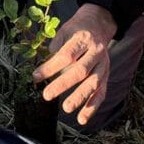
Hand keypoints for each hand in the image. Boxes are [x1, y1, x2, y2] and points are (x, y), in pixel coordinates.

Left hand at [34, 4, 116, 125]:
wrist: (99, 24)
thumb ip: (55, 49)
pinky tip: (81, 118)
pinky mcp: (106, 76)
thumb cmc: (77, 30)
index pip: (67, 55)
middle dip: (63, 84)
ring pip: (93, 83)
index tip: (36, 77)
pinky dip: (92, 107)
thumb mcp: (64, 32)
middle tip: (47, 95)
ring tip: (66, 108)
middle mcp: (96, 52)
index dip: (51, 67)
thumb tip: (42, 71)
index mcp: (83, 39)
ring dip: (79, 97)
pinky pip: (101, 93)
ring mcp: (104, 64)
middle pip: (80, 70)